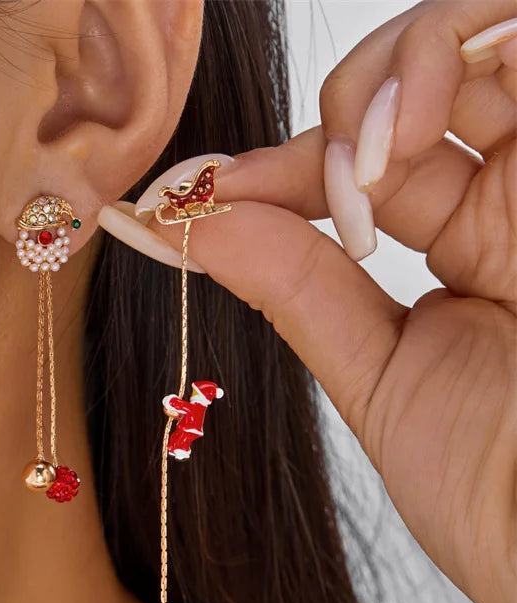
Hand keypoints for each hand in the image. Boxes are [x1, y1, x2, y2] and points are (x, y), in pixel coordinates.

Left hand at [148, 2, 516, 602]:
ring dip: (392, 73)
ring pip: (470, 42)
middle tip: (288, 180)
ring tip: (366, 154)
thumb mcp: (379, 380)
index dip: (274, 169)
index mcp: (466, 247)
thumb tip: (198, 221)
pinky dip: (454, 50)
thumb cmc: (499, 489)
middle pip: (408, 87)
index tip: (187, 196)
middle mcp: (516, 195)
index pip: (356, 166)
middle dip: (336, 111)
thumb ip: (299, 291)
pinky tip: (409, 127)